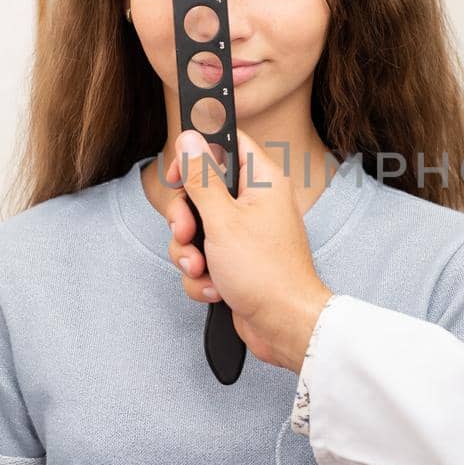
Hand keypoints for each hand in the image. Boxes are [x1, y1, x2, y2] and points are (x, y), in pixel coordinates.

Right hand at [164, 128, 332, 372]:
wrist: (283, 326)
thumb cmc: (265, 273)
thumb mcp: (222, 220)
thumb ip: (201, 178)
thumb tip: (189, 138)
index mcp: (262, 181)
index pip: (226, 143)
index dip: (198, 154)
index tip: (180, 175)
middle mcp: (255, 203)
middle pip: (201, 189)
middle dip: (185, 217)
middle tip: (187, 231)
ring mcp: (244, 233)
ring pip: (196, 228)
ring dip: (189, 252)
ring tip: (202, 269)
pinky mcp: (234, 261)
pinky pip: (202, 257)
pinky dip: (202, 275)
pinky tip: (216, 288)